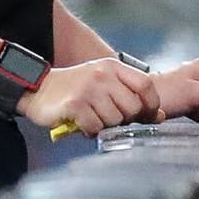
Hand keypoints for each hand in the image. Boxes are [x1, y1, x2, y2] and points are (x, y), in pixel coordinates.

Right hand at [19, 57, 159, 137]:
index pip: (146, 85)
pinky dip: (90, 131)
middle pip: (133, 107)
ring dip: (105, 126)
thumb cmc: (74, 89)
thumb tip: (159, 116)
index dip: (152, 104)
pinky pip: (96, 128)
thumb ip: (130, 96)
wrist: (38, 89)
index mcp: (113, 67)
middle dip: (125, 120)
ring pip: (115, 120)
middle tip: (109, 119)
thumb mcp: (104, 84)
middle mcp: (103, 75)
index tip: (148, 116)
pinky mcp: (75, 104)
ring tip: (92, 119)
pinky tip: (82, 123)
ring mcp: (89, 89)